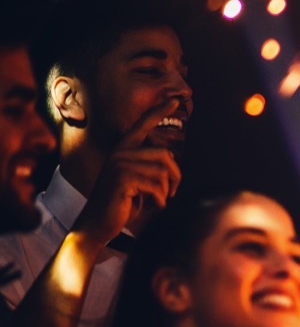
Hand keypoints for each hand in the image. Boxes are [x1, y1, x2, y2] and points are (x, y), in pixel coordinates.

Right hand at [72, 98, 183, 249]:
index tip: (175, 101)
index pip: (141, 126)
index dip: (158, 112)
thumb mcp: (137, 183)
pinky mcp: (123, 178)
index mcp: (122, 151)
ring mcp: (120, 164)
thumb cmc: (121, 206)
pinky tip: (151, 207)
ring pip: (164, 173)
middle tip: (170, 195)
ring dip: (166, 193)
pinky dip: (160, 201)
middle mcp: (120, 153)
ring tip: (156, 202)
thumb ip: (150, 169)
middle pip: (166, 156)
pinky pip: (158, 187)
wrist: (97, 225)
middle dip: (175, 178)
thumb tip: (172, 161)